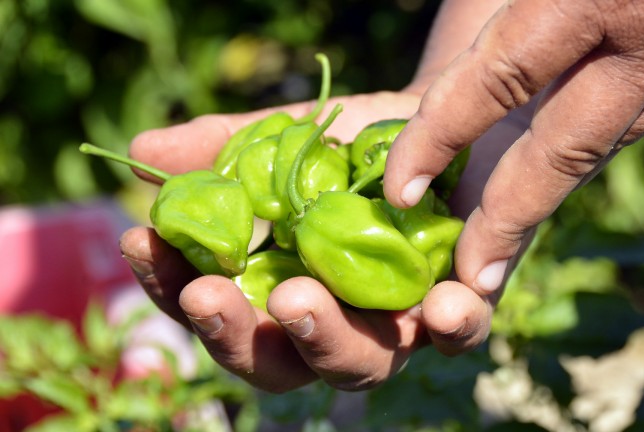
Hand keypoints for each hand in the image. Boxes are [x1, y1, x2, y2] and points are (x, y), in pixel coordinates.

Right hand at [119, 90, 515, 391]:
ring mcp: (399, 324)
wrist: (441, 126)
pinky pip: (461, 334)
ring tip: (296, 298)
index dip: (172, 288)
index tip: (141, 242)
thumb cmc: (352, 146)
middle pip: (280, 364)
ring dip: (326, 340)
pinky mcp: (463, 307)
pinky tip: (439, 306)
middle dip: (239, 336)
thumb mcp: (289, 137)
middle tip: (206, 294)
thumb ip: (225, 150)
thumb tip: (142, 156)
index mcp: (281, 291)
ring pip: (361, 365)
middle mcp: (336, 323)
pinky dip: (451, 327)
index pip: (219, 310)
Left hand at [384, 0, 643, 295]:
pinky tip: (539, 191)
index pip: (499, 81)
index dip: (442, 138)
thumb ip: (508, 3)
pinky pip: (622, 127)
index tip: (399, 189)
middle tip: (467, 280)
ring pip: (597, 151)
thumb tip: (472, 52)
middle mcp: (638, 47)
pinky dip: (575, 166)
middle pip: (560, 153)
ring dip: (544, 208)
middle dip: (508, 219)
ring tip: (494, 263)